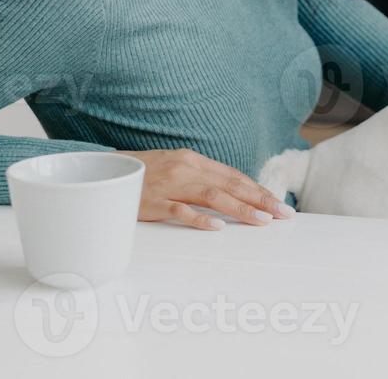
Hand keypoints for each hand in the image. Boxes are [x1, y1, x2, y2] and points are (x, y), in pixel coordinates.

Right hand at [119, 148, 293, 230]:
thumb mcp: (176, 169)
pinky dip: (200, 219)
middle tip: (282, 214)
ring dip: (240, 209)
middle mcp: (186, 169)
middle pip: (230, 185)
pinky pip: (180, 211)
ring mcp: (170, 185)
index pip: (233, 176)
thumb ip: (201, 178)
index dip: (258, 190)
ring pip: (213, 196)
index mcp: (193, 160)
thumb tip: (232, 193)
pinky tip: (218, 227)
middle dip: (260, 199)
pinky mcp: (153, 202)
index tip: (278, 203)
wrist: (105, 173)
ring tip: (262, 221)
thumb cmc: (144, 174)